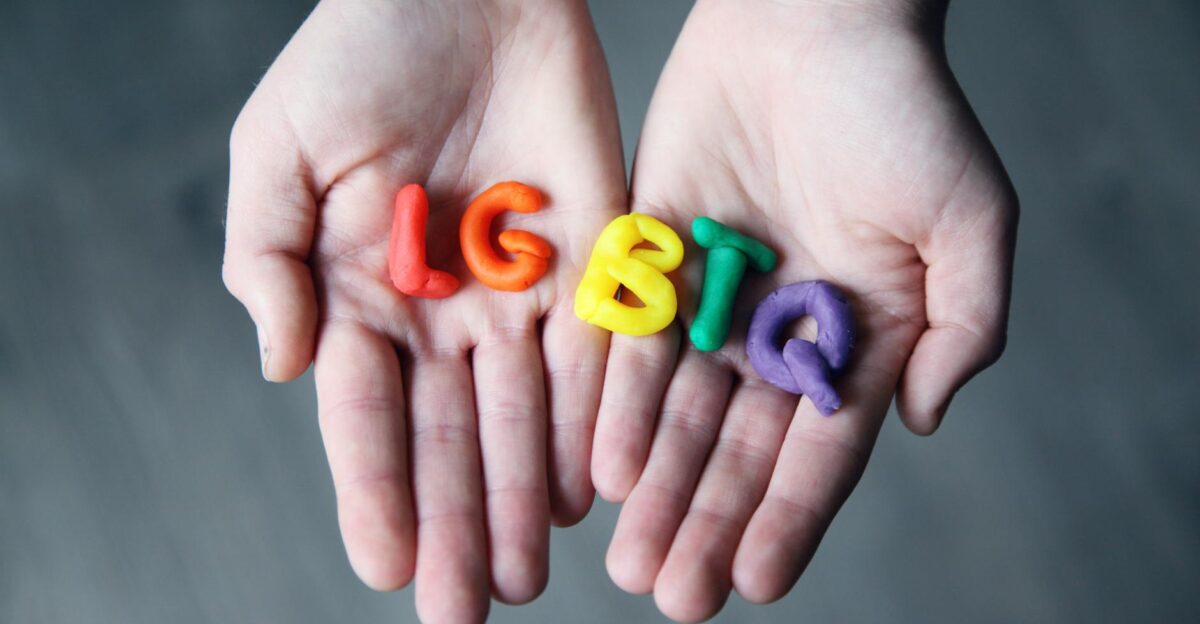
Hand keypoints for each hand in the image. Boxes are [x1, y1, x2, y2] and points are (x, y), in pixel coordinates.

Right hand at [221, 1, 623, 619]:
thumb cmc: (359, 55)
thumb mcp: (280, 148)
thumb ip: (268, 258)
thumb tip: (284, 367)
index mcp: (362, 295)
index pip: (367, 414)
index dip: (375, 489)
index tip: (386, 565)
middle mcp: (444, 312)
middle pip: (451, 435)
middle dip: (457, 521)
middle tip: (466, 609)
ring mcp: (520, 292)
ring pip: (526, 414)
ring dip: (526, 494)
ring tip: (527, 572)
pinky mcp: (592, 260)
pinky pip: (595, 353)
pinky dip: (593, 418)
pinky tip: (593, 485)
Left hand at [590, 1, 1016, 619]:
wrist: (812, 18)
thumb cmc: (903, 109)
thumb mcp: (969, 220)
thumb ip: (965, 328)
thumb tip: (921, 423)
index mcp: (858, 335)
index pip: (820, 448)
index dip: (789, 516)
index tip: (755, 580)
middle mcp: (781, 330)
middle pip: (738, 447)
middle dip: (707, 520)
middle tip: (675, 593)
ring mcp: (714, 298)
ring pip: (679, 411)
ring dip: (657, 485)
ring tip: (632, 554)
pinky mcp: (654, 255)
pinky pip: (632, 341)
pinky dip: (619, 402)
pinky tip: (604, 463)